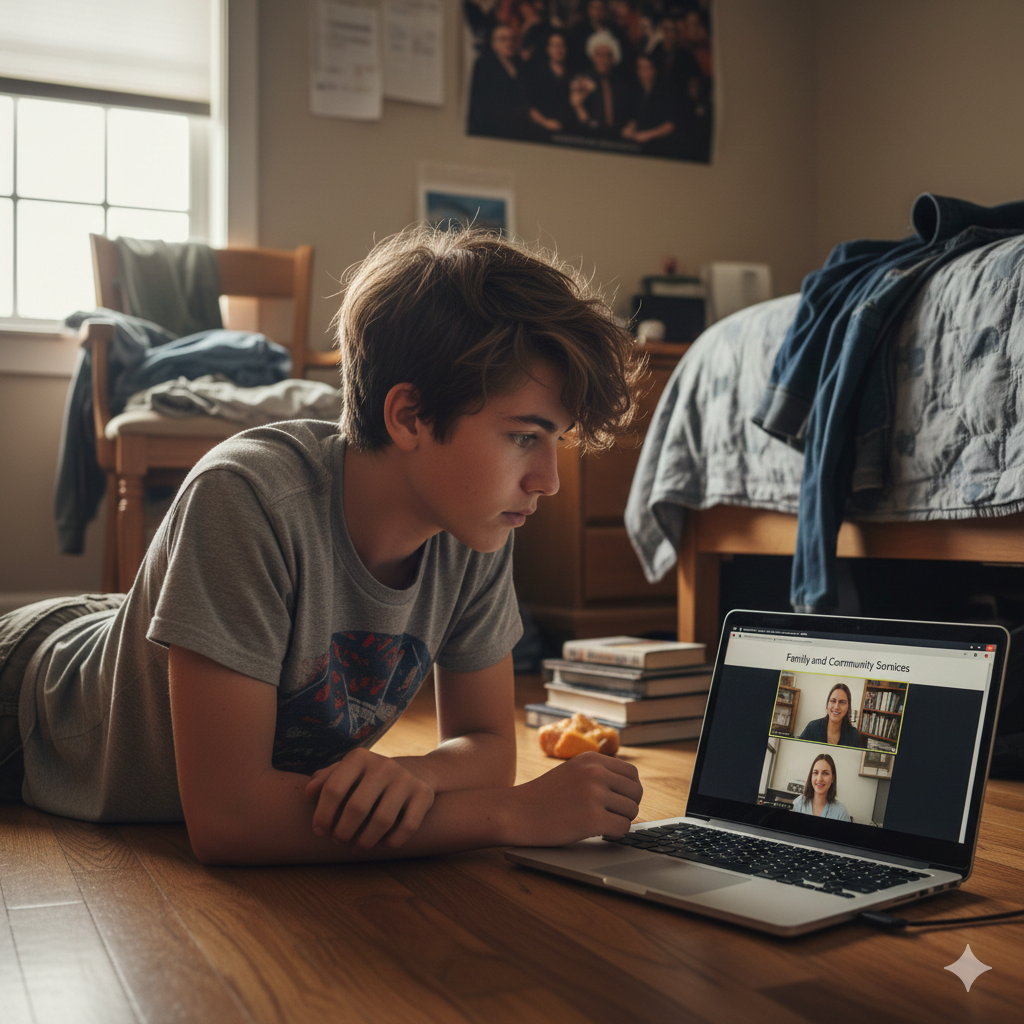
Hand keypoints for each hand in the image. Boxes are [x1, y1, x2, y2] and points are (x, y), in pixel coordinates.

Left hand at [305, 748, 434, 848]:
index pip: (333, 789)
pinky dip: (391, 842)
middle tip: (338, 840)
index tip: (319, 831)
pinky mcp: (424, 794)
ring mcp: (406, 779)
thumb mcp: (347, 772)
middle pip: (356, 808)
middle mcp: (384, 764)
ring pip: (382, 821)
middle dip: (342, 832)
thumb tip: (310, 792)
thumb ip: (326, 780)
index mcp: (359, 757)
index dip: (322, 815)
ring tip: (357, 844)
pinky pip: (407, 828)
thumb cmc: (368, 778)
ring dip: (365, 841)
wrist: (413, 772)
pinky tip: (382, 842)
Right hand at [509, 752, 641, 846]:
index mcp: (591, 759)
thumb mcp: (571, 771)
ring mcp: (594, 794)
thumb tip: (629, 787)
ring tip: (604, 824)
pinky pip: (623, 828)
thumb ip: (597, 772)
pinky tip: (602, 833)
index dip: (630, 790)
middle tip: (613, 815)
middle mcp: (595, 773)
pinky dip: (616, 834)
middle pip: (636, 792)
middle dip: (628, 807)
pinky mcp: (592, 818)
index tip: (620, 801)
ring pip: (632, 811)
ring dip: (622, 821)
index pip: (632, 773)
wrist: (516, 813)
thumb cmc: (543, 797)